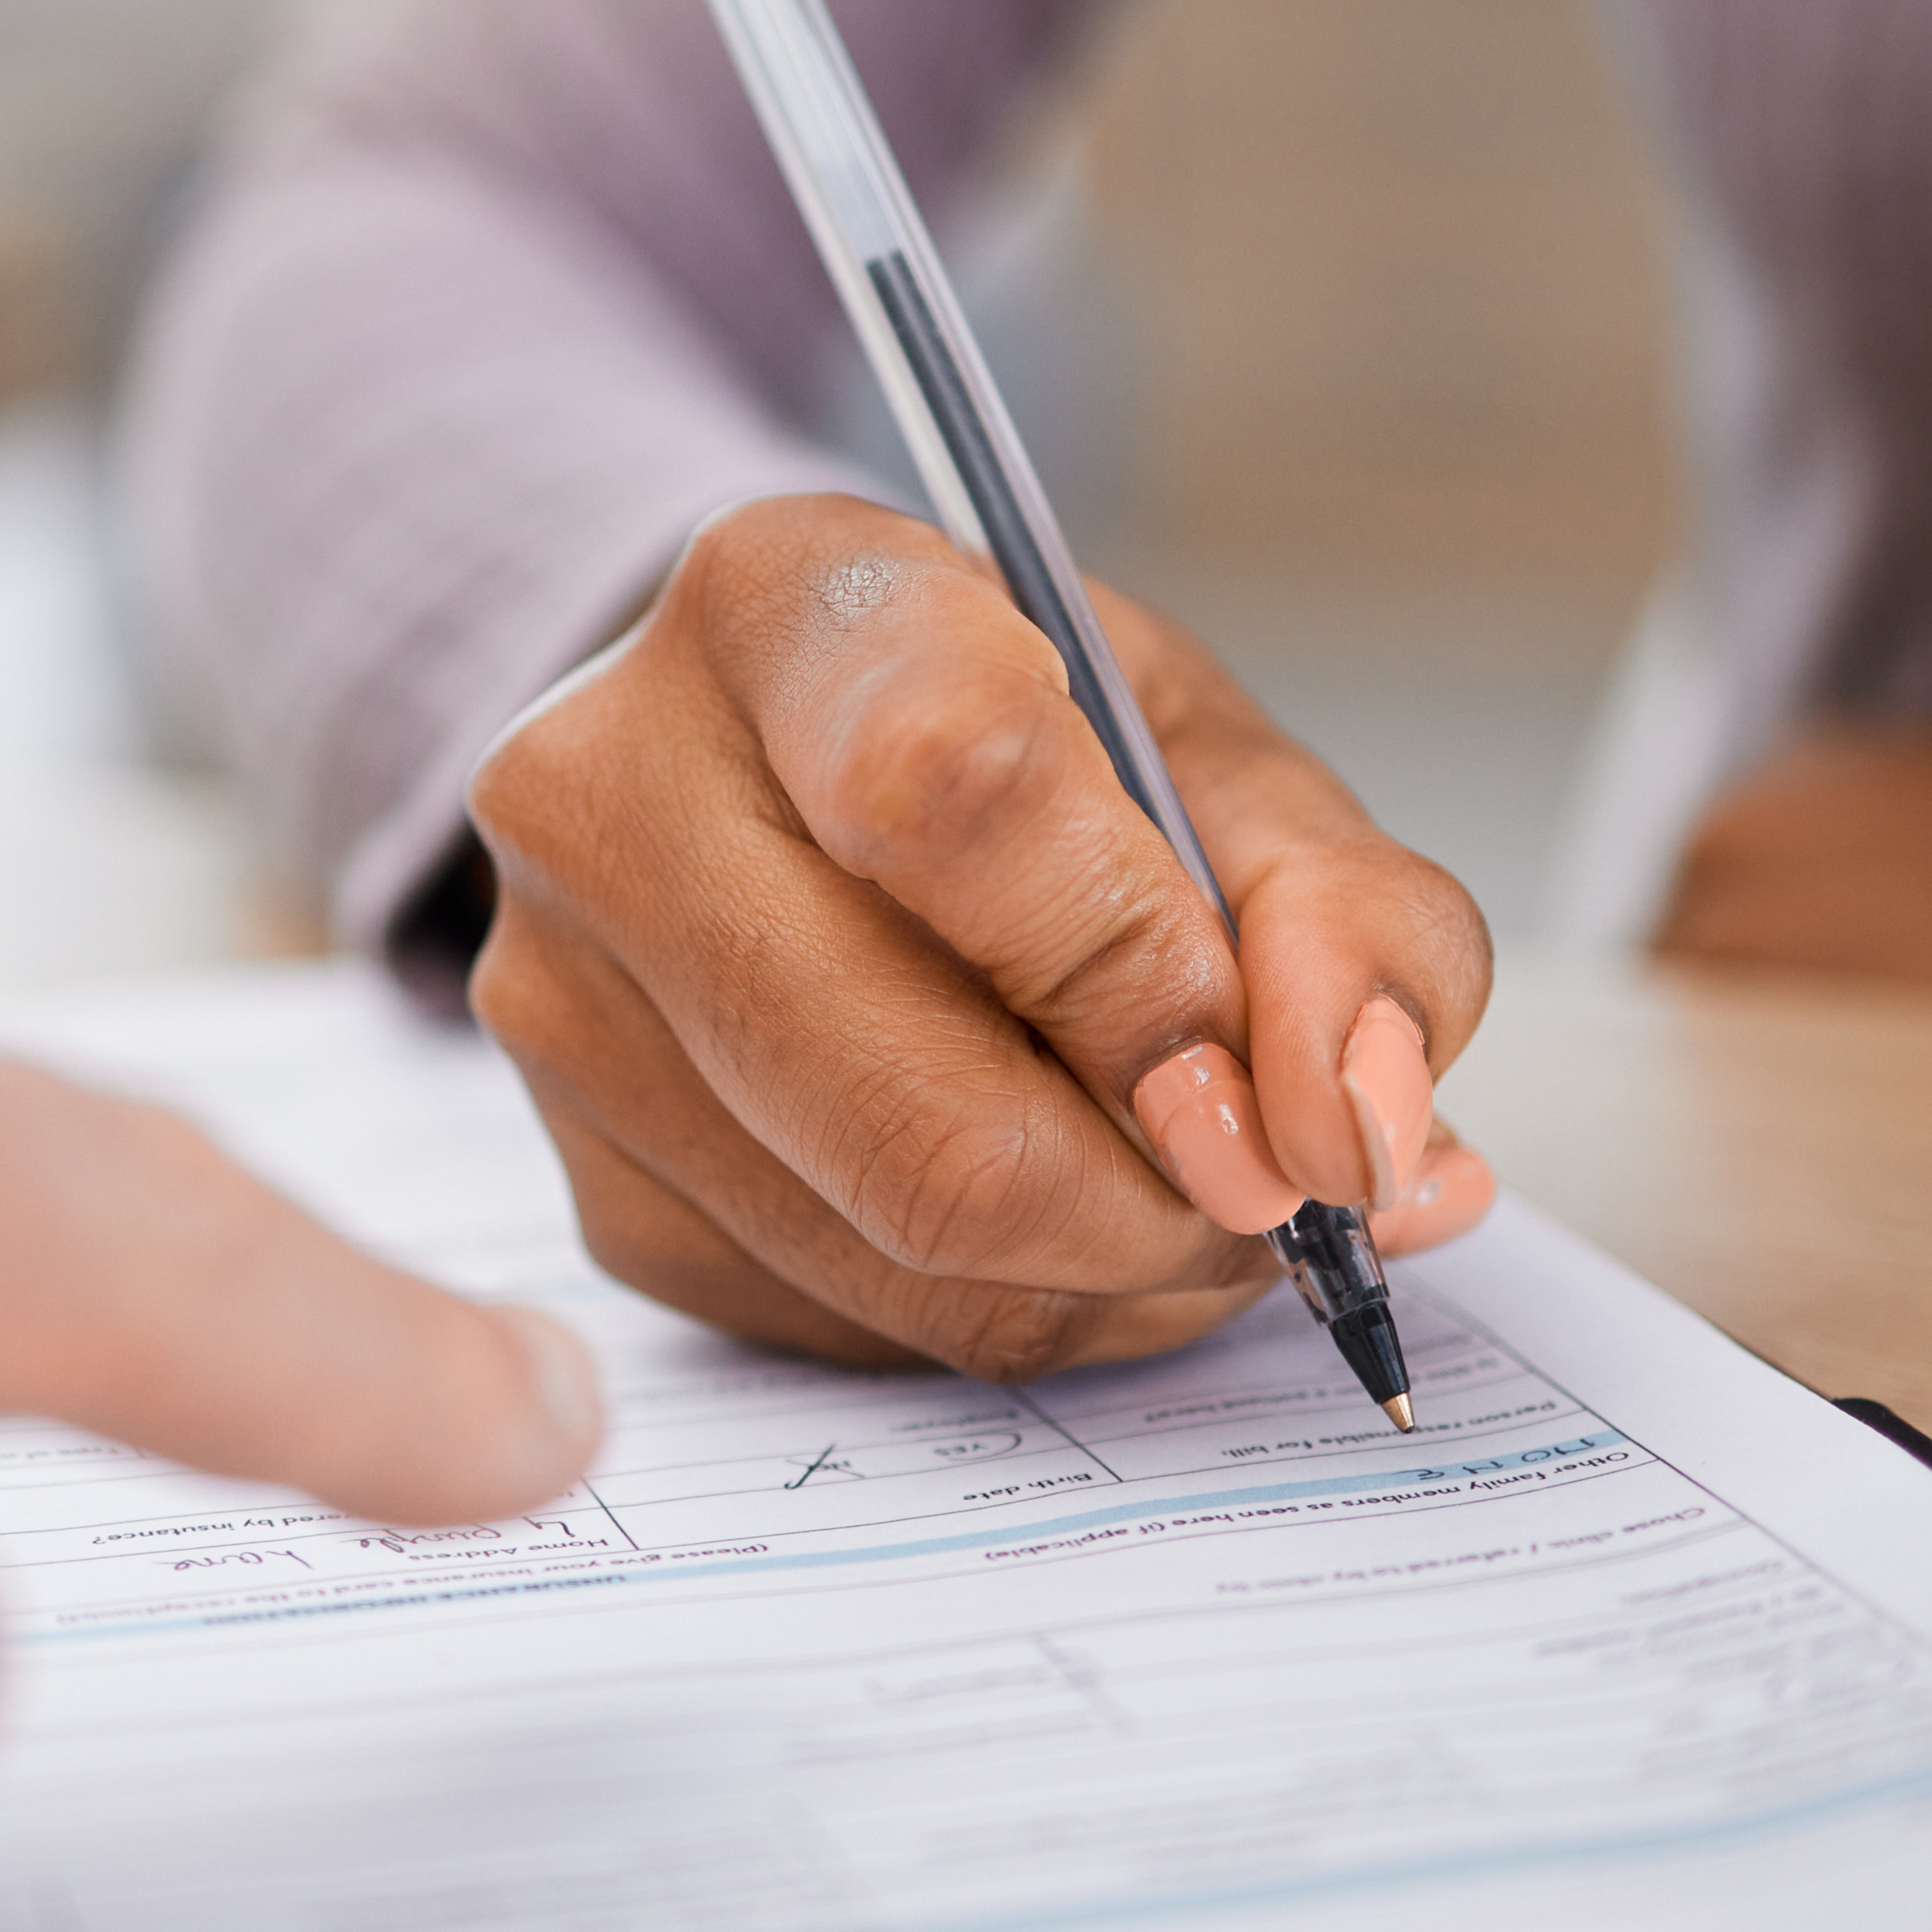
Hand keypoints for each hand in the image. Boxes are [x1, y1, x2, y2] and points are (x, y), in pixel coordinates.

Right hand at [463, 492, 1495, 1377]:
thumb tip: (1362, 1132)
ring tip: (1180, 1180)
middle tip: (1275, 1181)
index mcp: (781, 604)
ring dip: (1118, 1271)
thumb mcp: (1218, 760)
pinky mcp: (595, 1188)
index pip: (954, 795)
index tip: (1274, 1075)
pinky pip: (858, 1327)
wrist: (804, 786)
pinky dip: (1020, 1307)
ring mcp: (569, 1008)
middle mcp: (611, 792)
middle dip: (1168, 1197)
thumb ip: (1346, 915)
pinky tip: (1055, 1213)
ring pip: (905, 1251)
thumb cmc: (1030, 752)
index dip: (1146, 977)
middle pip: (925, 1112)